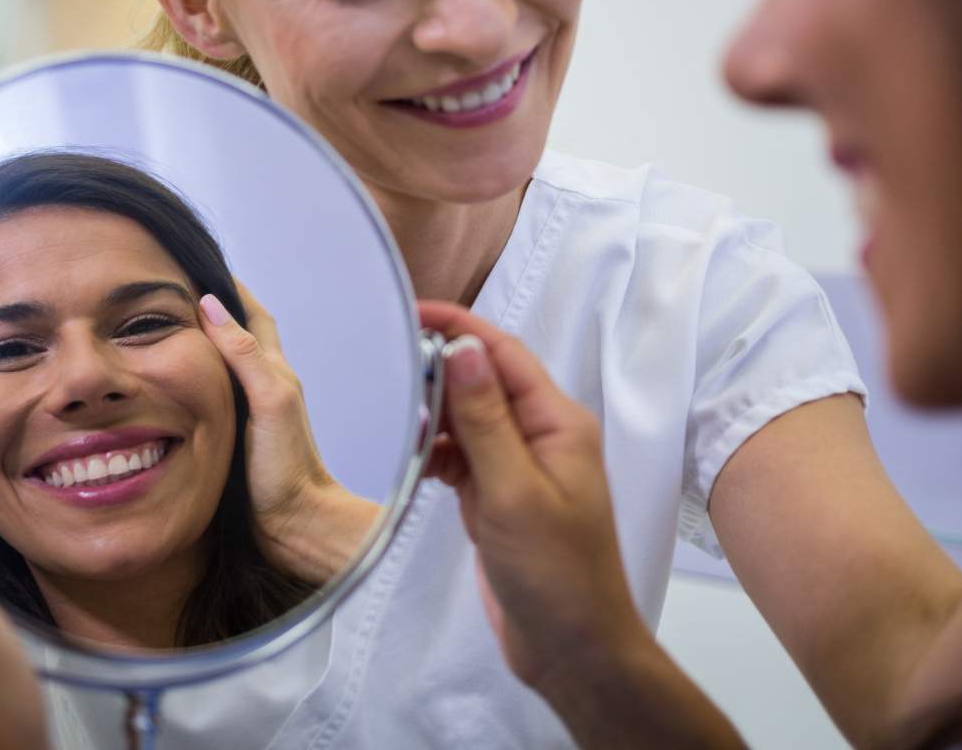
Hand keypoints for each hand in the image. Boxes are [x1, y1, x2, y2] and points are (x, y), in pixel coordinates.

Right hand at [198, 282, 378, 583]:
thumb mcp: (269, 402)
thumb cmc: (288, 468)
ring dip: (201, 348)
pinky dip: (195, 385)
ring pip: (224, 368)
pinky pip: (214, 399)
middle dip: (212, 310)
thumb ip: (243, 356)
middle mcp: (264, 388)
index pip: (253, 315)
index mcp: (274, 373)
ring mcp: (251, 415)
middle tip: (173, 294)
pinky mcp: (237, 441)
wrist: (296, 526)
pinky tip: (175, 390)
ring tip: (163, 333)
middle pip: (239, 336)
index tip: (199, 264)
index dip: (231, 288)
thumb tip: (212, 306)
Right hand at [417, 301, 646, 691]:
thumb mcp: (513, 491)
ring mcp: (522, 467)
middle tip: (388, 371)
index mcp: (559, 422)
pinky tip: (413, 463)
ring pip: (470, 419)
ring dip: (435, 416)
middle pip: (484, 380)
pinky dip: (436, 454)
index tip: (408, 312)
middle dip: (438, 371)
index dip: (457, 327)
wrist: (573, 649)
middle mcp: (543, 435)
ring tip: (397, 422)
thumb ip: (486, 418)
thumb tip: (464, 347)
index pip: (503, 353)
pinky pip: (463, 456)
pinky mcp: (501, 496)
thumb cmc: (556, 574)